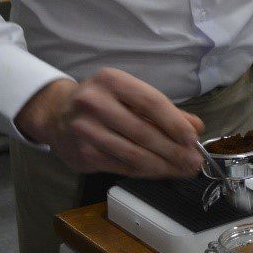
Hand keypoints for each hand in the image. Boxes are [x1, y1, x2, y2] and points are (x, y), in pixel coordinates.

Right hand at [14, 69, 204, 177]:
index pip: (151, 102)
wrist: (56, 113)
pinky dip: (146, 172)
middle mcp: (95, 103)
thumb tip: (196, 127)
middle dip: (174, 151)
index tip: (193, 139)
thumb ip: (164, 109)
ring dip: (163, 166)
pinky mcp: (83, 155)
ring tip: (183, 170)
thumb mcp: (130, 94)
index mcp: (112, 81)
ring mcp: (86, 131)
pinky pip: (122, 167)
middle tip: (194, 161)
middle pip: (143, 132)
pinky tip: (161, 172)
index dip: (175, 123)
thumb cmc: (103, 101)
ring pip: (134, 155)